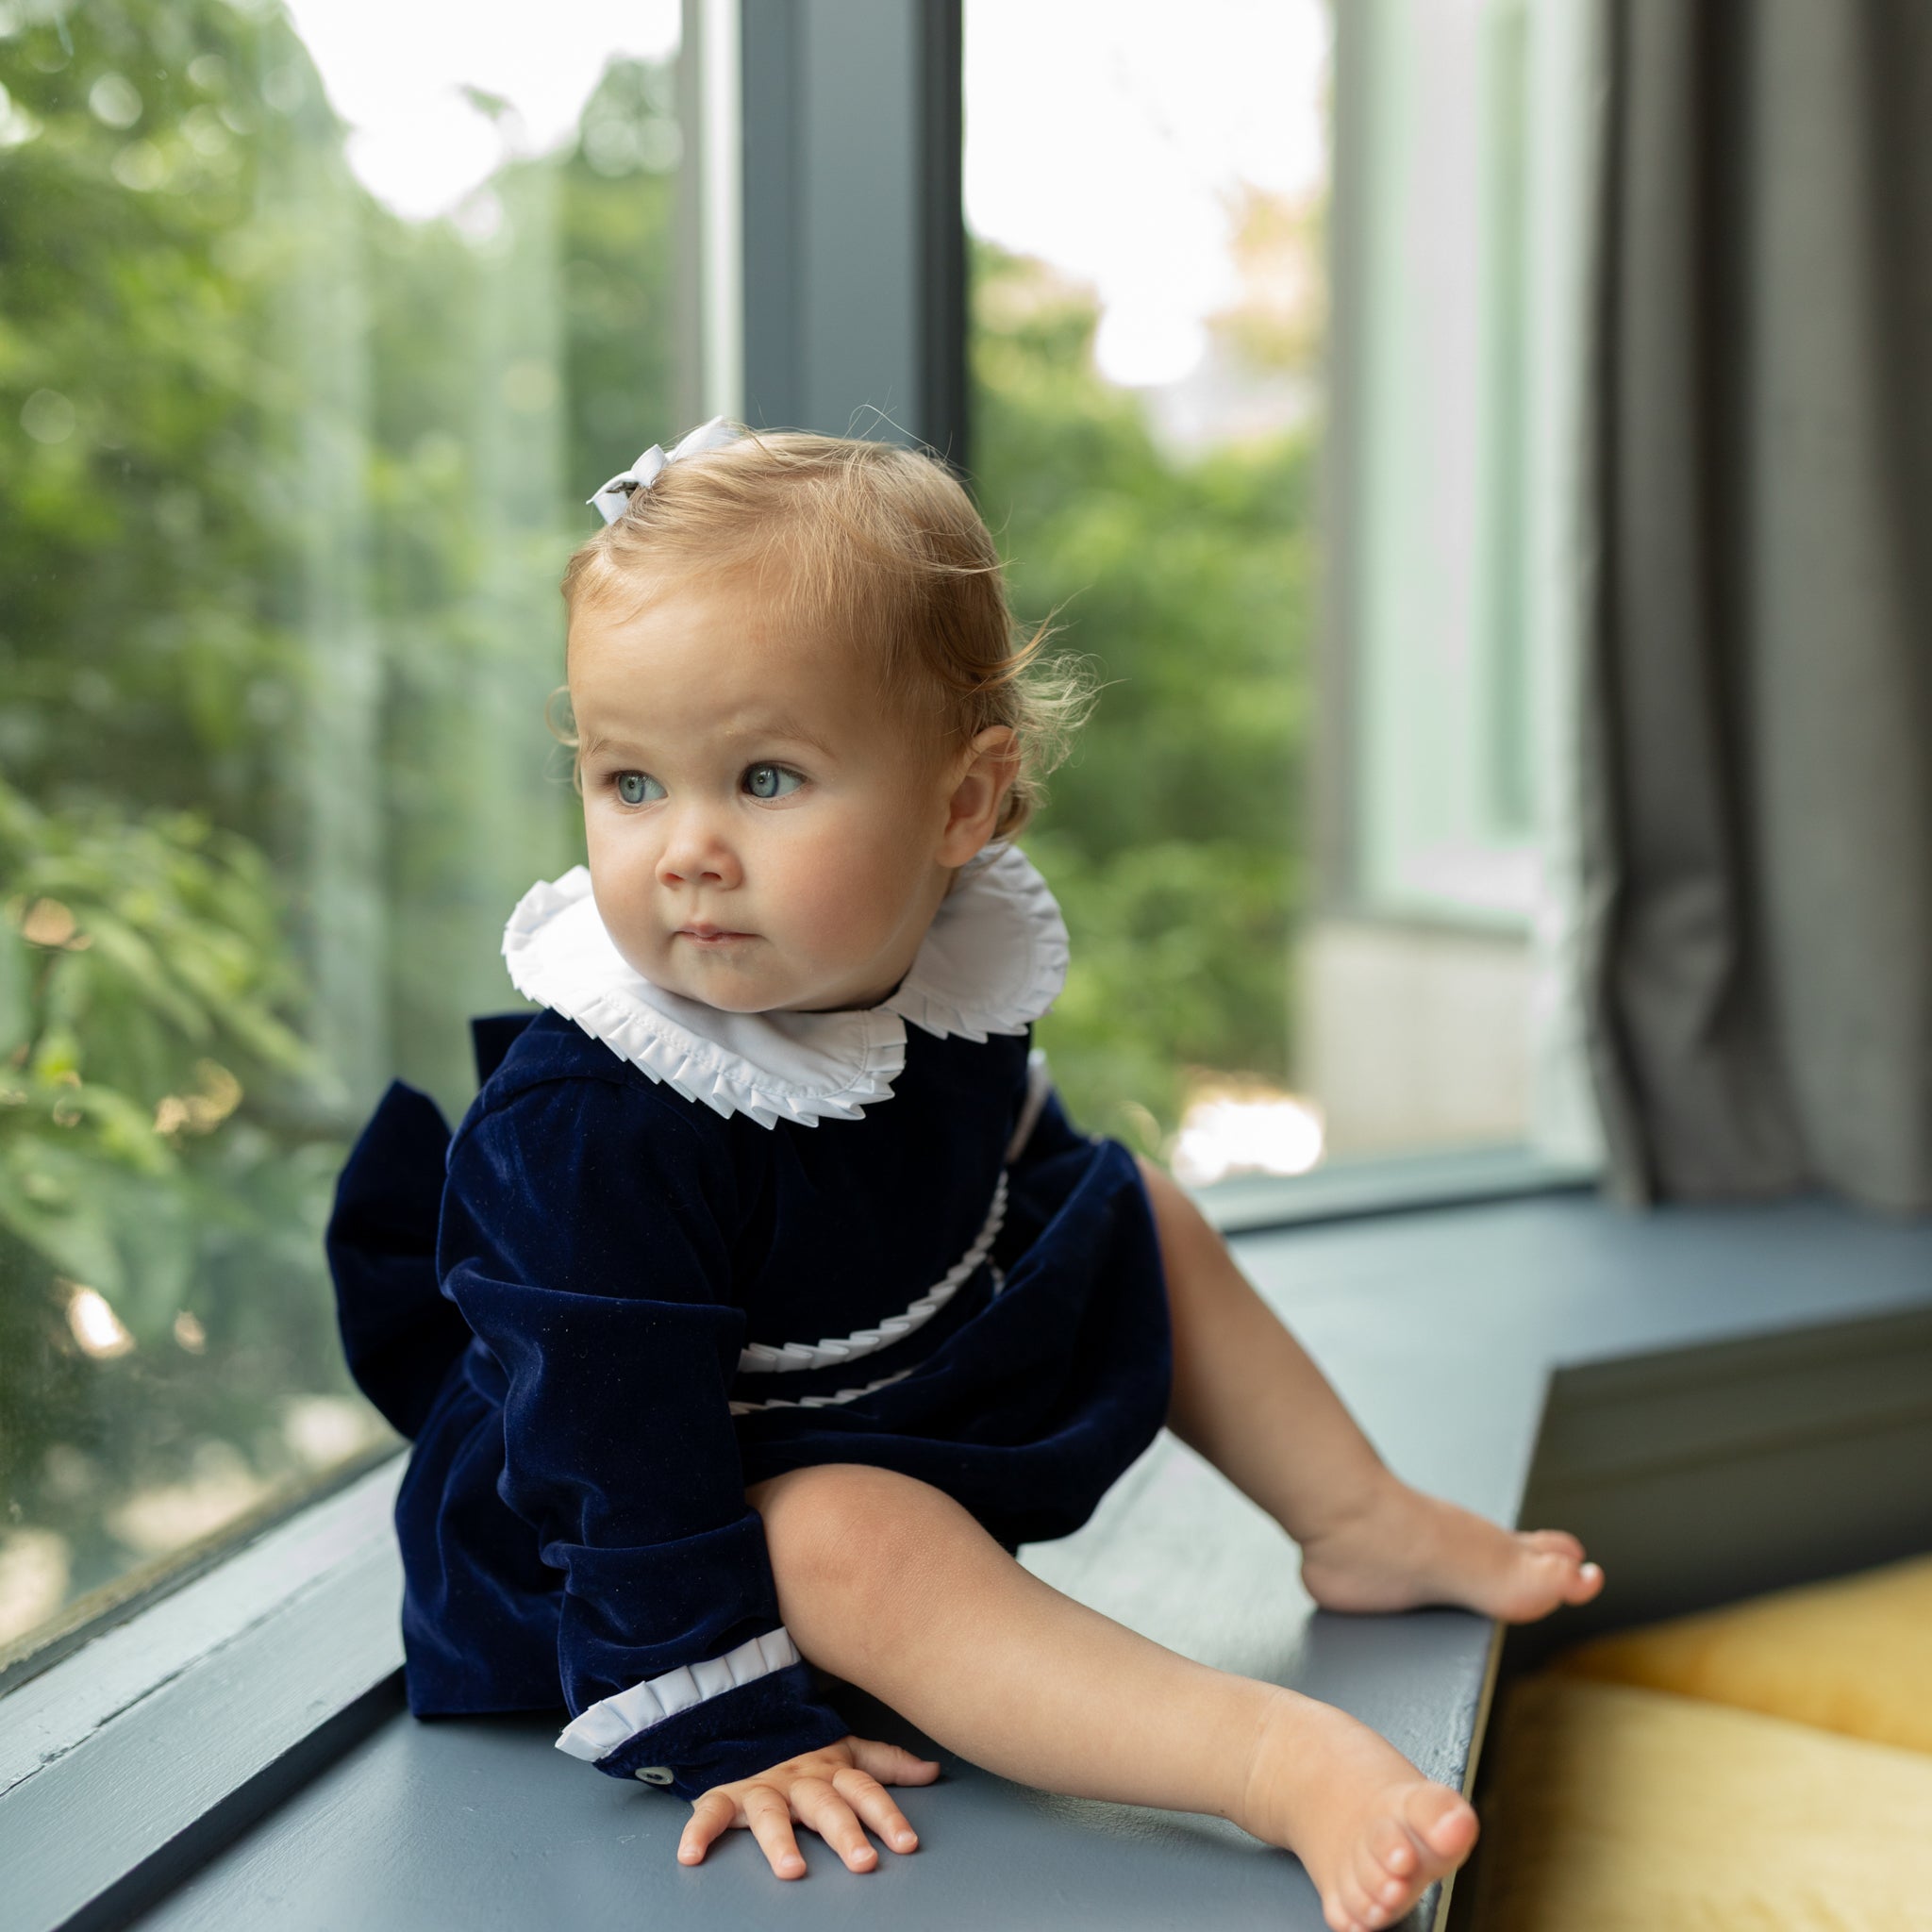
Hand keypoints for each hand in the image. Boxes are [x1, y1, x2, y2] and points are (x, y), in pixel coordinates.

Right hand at [678, 1735, 939, 1878]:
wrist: (747, 1726)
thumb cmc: (805, 1757)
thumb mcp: (847, 1754)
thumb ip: (887, 1764)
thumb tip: (933, 1770)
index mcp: (830, 1772)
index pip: (865, 1791)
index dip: (886, 1816)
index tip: (906, 1844)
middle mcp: (799, 1780)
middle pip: (825, 1805)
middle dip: (845, 1833)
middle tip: (863, 1861)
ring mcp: (762, 1787)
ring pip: (771, 1812)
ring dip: (780, 1840)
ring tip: (792, 1869)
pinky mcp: (725, 1796)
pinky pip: (710, 1812)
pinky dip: (699, 1831)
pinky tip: (692, 1855)